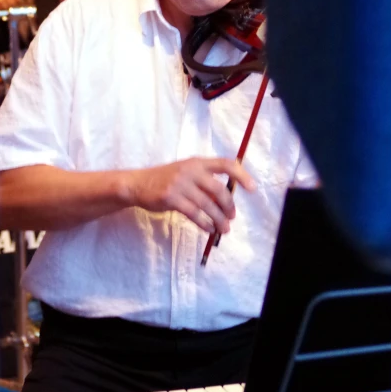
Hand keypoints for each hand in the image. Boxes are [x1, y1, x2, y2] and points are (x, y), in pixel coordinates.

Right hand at [128, 157, 255, 234]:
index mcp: (197, 162)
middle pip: (218, 189)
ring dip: (218, 219)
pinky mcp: (171, 198)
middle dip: (229, 206)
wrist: (138, 184)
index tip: (252, 188)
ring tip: (223, 229)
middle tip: (231, 217)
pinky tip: (208, 229)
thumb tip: (225, 201)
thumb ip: (204, 183)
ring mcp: (180, 184)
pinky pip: (194, 214)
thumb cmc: (165, 180)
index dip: (241, 175)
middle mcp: (190, 170)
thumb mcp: (186, 174)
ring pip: (207, 205)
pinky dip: (204, 223)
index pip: (225, 164)